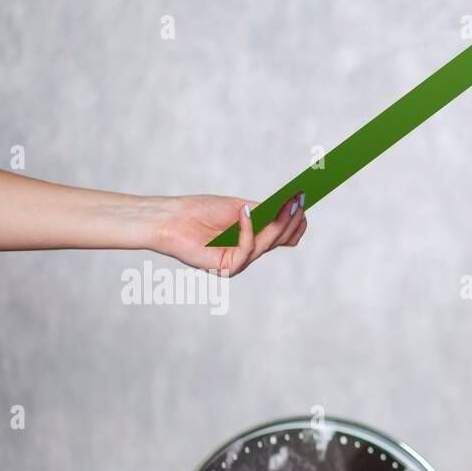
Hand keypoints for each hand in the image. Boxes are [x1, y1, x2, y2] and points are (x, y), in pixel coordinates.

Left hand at [149, 191, 307, 276]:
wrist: (169, 219)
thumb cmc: (199, 211)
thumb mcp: (238, 207)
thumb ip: (263, 211)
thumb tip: (290, 208)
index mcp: (253, 240)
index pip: (283, 236)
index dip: (294, 222)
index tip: (302, 202)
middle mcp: (248, 253)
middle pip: (279, 240)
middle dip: (290, 220)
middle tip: (298, 202)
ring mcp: (239, 263)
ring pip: (266, 244)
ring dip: (277, 223)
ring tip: (284, 205)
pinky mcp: (227, 268)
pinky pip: (247, 248)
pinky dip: (248, 229)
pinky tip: (245, 211)